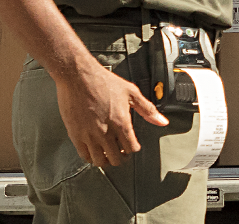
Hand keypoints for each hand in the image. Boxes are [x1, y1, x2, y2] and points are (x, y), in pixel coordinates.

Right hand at [53, 59, 169, 167]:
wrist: (78, 76)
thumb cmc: (103, 81)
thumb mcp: (131, 92)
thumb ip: (147, 109)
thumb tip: (163, 122)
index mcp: (121, 122)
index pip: (132, 148)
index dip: (133, 148)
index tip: (131, 146)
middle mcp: (105, 132)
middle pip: (116, 158)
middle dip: (120, 157)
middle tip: (120, 153)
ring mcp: (89, 135)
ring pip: (100, 161)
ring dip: (106, 159)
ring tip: (107, 153)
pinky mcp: (75, 135)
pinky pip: (84, 156)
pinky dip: (91, 157)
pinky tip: (94, 151)